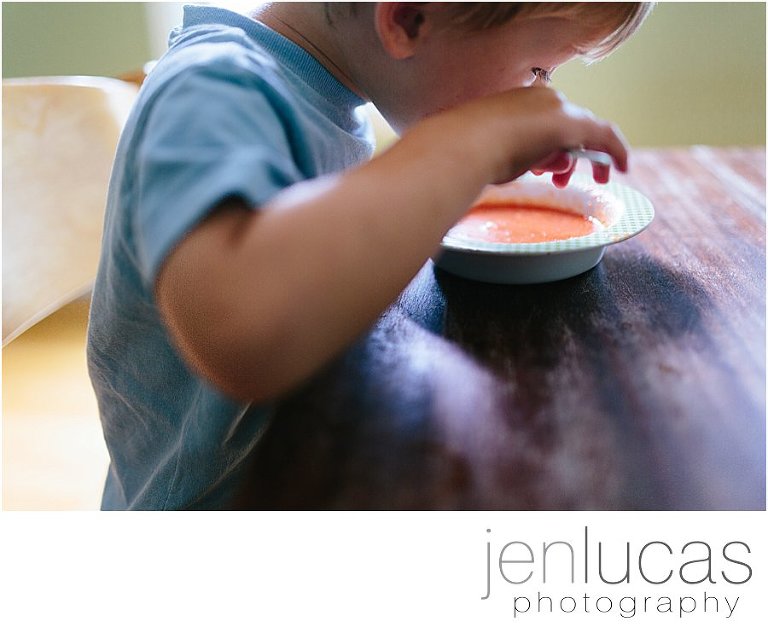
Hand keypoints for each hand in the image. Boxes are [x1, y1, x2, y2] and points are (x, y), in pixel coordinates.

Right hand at [429, 87, 628, 186]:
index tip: (545, 159)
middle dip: (565, 154)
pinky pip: (605, 137)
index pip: (543, 118)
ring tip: (563, 182)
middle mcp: (541, 98)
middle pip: (567, 126)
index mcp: (516, 100)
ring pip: (582, 133)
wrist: (465, 145)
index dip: (549, 142)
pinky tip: (621, 167)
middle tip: (559, 179)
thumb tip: (501, 166)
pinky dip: (615, 151)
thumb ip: (501, 152)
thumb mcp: (486, 149)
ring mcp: (559, 109)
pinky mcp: (575, 125)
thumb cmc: (466, 151)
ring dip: (575, 160)